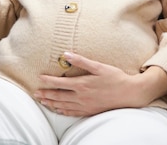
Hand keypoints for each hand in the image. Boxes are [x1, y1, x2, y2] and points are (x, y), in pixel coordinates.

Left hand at [34, 52, 154, 116]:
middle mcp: (81, 97)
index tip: (39, 79)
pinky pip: (73, 113)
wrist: (131, 93)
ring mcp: (86, 106)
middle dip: (46, 94)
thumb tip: (66, 54)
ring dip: (52, 103)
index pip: (60, 83)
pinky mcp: (90, 111)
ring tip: (43, 101)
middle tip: (35, 93)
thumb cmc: (116, 78)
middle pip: (59, 96)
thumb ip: (81, 61)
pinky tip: (59, 110)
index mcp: (82, 84)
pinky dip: (63, 112)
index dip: (48, 81)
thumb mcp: (98, 66)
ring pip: (64, 106)